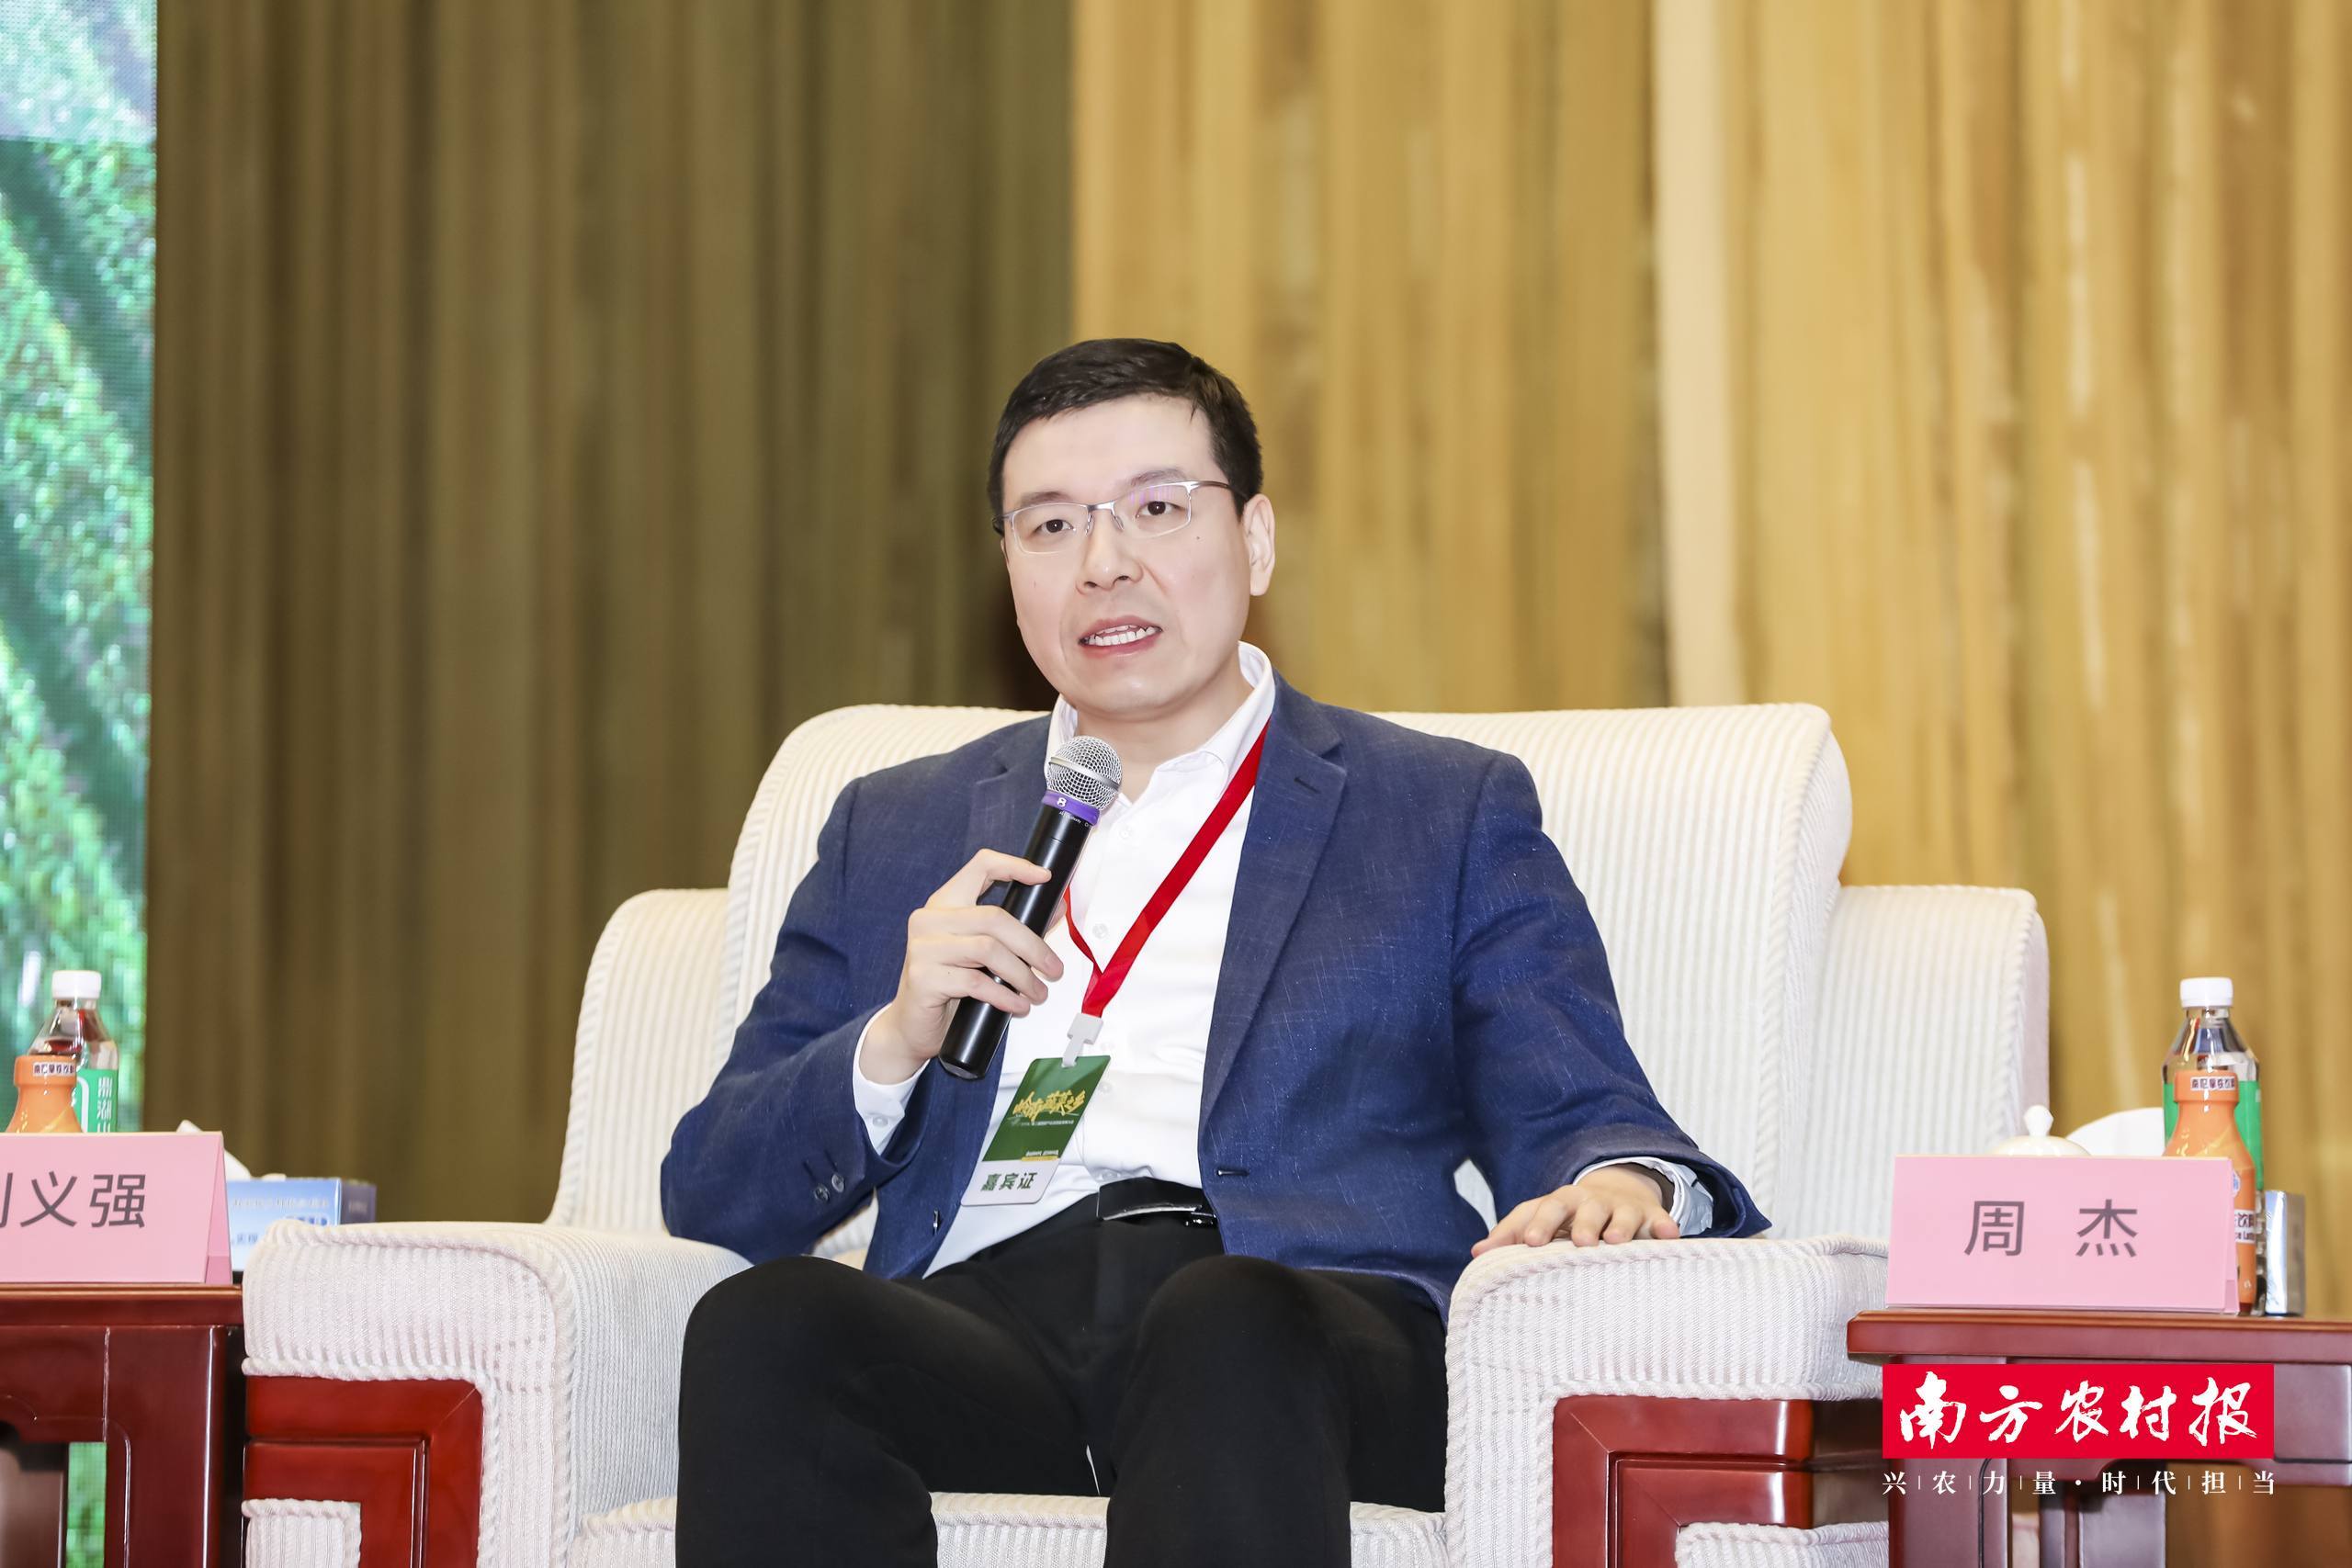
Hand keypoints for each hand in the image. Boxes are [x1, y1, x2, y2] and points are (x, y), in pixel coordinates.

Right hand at [861, 850, 1066, 1084]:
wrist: (913, 1027)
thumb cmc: (950, 987)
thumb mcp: (983, 954)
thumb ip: (1015, 930)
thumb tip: (1055, 908)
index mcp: (945, 904)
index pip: (980, 867)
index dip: (1015, 866)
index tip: (1044, 878)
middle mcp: (930, 920)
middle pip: (993, 918)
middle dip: (1032, 945)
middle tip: (1053, 968)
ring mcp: (923, 948)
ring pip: (987, 949)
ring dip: (1022, 974)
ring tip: (1037, 992)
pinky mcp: (923, 977)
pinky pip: (976, 982)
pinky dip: (1004, 995)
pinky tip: (1017, 1005)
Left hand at [1469, 1165, 1680, 1255]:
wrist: (1615, 1193)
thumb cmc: (1568, 1217)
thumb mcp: (1541, 1219)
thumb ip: (1510, 1234)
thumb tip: (1477, 1255)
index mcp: (1562, 1201)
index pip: (1547, 1208)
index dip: (1538, 1224)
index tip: (1529, 1244)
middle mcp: (1593, 1203)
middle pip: (1587, 1209)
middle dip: (1583, 1224)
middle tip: (1580, 1243)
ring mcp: (1624, 1209)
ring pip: (1623, 1215)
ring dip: (1621, 1226)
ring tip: (1616, 1242)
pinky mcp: (1652, 1218)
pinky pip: (1661, 1222)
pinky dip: (1665, 1228)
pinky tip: (1670, 1237)